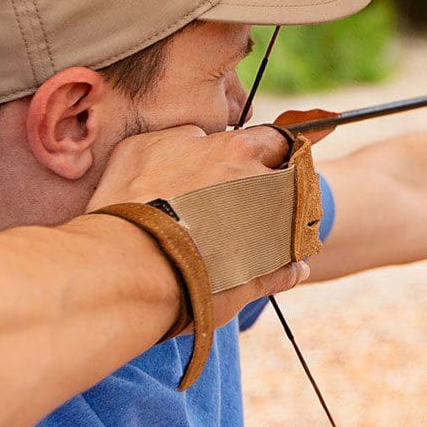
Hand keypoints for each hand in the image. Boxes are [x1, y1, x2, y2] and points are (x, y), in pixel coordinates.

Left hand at [90, 125, 308, 330]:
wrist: (130, 274)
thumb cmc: (196, 283)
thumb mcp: (247, 284)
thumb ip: (277, 269)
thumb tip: (296, 268)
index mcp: (273, 184)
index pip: (295, 168)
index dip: (285, 182)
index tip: (274, 198)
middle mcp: (237, 151)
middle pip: (258, 142)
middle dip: (252, 161)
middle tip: (232, 195)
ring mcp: (188, 143)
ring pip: (203, 142)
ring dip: (200, 163)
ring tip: (180, 202)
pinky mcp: (145, 145)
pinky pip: (159, 147)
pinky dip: (157, 167)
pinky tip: (147, 199)